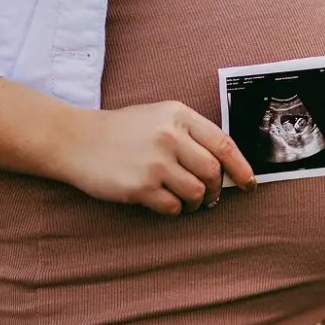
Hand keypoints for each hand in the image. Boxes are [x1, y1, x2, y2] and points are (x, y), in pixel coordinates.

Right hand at [61, 100, 255, 214]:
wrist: (75, 139)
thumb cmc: (124, 130)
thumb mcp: (160, 117)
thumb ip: (192, 135)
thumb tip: (226, 166)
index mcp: (179, 115)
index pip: (224, 143)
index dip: (241, 167)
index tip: (249, 183)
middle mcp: (169, 136)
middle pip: (212, 171)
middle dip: (217, 189)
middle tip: (211, 197)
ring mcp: (155, 162)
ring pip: (197, 192)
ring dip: (197, 202)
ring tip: (188, 201)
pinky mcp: (139, 186)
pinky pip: (173, 206)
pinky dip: (175, 209)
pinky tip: (165, 202)